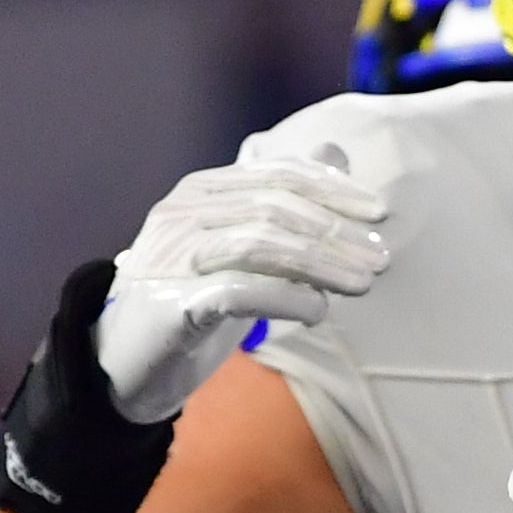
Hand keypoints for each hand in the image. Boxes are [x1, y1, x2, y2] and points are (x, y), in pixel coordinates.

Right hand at [97, 148, 388, 423]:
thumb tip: (334, 153)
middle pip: (272, 208)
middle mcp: (181, 215)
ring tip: (363, 285)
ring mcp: (171, 256)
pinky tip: (317, 312)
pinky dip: (288, 299)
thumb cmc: (197, 297)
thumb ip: (285, 204)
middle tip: (381, 258)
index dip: (332, 189)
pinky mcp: (171, 302)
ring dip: (321, 265)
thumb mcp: (245, 246)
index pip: (275, 175)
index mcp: (200, 192)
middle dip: (336, 231)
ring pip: (260, 245)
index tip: (378, 212)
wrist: (131, 359)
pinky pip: (240, 292)